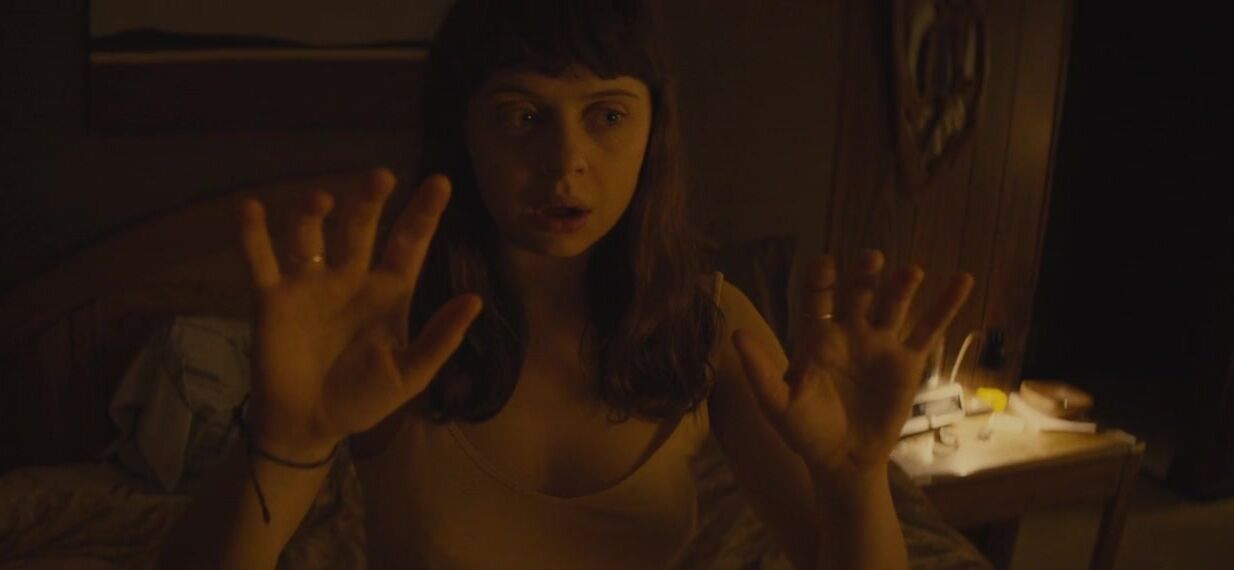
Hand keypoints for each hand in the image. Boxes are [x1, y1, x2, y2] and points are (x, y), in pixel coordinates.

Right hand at [236, 170, 480, 457]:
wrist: (309, 426)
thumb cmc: (363, 399)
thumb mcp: (410, 375)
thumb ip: (440, 338)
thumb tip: (475, 301)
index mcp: (388, 292)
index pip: (409, 244)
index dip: (424, 214)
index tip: (441, 182)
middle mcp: (349, 277)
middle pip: (361, 229)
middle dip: (370, 202)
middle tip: (382, 176)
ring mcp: (309, 284)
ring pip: (310, 236)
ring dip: (312, 214)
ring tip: (321, 200)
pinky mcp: (272, 298)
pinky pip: (261, 260)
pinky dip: (253, 234)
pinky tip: (250, 208)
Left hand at [733, 250, 972, 474]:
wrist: (843, 460)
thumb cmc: (805, 430)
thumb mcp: (777, 403)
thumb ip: (760, 369)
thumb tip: (735, 334)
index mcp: (817, 337)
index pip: (818, 299)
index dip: (821, 280)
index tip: (824, 263)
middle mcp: (850, 332)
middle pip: (859, 294)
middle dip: (864, 276)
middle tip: (871, 258)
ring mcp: (881, 344)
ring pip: (894, 306)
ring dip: (902, 286)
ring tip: (911, 271)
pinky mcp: (909, 361)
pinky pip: (929, 329)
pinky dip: (946, 305)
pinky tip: (962, 280)